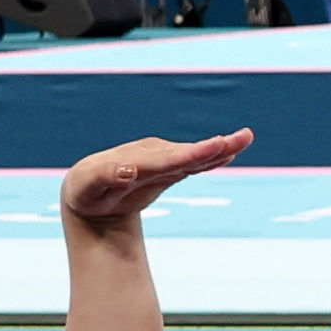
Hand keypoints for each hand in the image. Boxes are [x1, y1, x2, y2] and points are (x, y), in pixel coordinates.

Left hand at [58, 129, 255, 229]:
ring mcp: (162, 159)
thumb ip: (105, 177)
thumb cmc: (86, 192)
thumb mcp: (87, 188)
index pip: (168, 159)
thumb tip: (128, 170)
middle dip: (214, 147)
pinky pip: (193, 162)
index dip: (193, 154)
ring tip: (244, 139)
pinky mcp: (168, 168)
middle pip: (187, 153)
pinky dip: (211, 158)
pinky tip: (229, 153)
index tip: (216, 146)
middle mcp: (152, 155)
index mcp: (135, 160)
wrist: (89, 193)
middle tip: (242, 138)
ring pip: (194, 155)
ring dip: (219, 148)